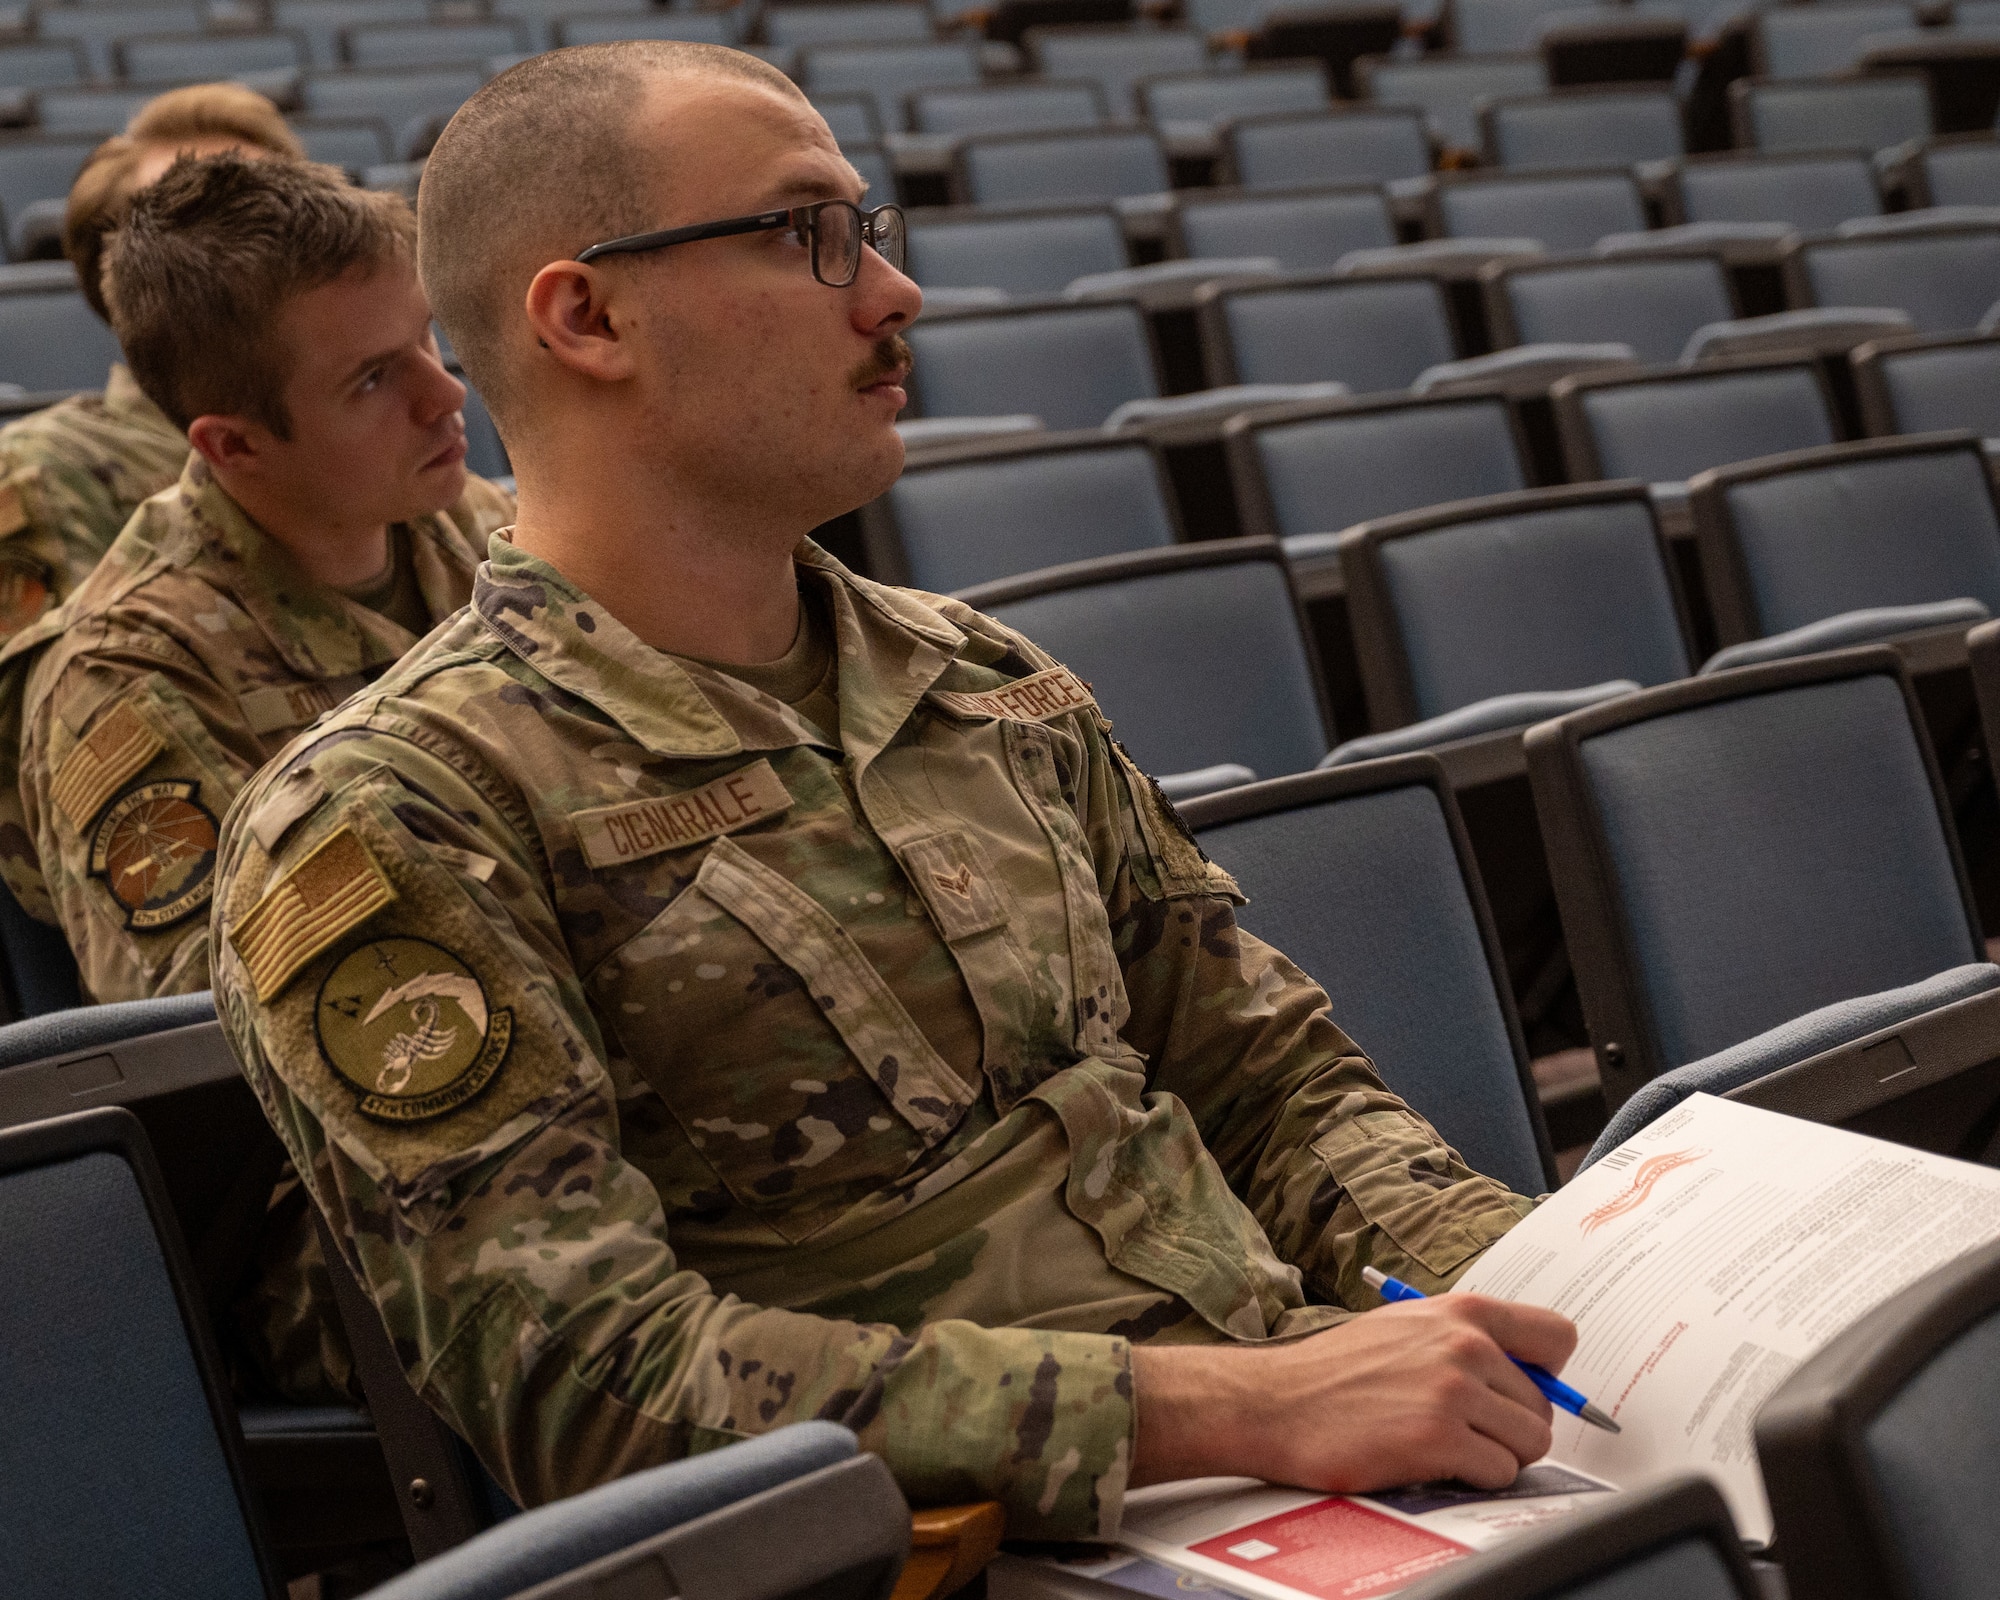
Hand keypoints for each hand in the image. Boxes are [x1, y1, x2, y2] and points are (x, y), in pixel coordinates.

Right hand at [1129, 1295, 1577, 1493]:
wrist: (1276, 1403)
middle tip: (1463, 1431)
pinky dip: (1475, 1478)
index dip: (1548, 1375)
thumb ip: (1464, 1339)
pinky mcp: (1439, 1438)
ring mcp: (1454, 1390)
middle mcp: (1465, 1344)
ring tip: (1445, 1447)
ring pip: (1529, 1443)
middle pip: (1544, 1406)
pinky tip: (1431, 1462)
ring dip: (1495, 1456)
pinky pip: (1500, 1472)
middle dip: (1510, 1428)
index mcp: (1460, 1311)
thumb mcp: (1404, 1328)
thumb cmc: (1336, 1371)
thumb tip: (1527, 1374)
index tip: (1525, 1392)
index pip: (1557, 1336)